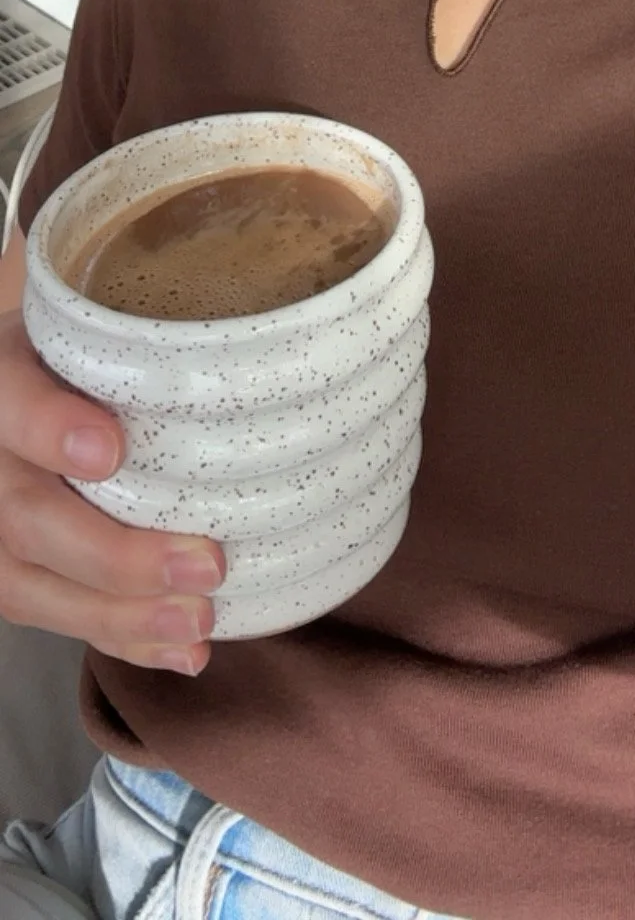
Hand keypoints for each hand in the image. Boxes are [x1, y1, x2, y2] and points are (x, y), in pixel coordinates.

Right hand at [0, 310, 223, 671]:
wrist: (35, 386)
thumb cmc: (93, 353)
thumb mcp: (106, 327)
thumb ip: (151, 348)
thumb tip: (265, 359)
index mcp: (3, 377)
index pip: (11, 402)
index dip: (50, 429)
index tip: (110, 450)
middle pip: (27, 517)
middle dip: (116, 555)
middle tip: (208, 564)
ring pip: (31, 585)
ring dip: (125, 615)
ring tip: (201, 620)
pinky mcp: (7, 573)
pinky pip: (51, 617)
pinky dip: (122, 639)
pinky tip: (182, 651)